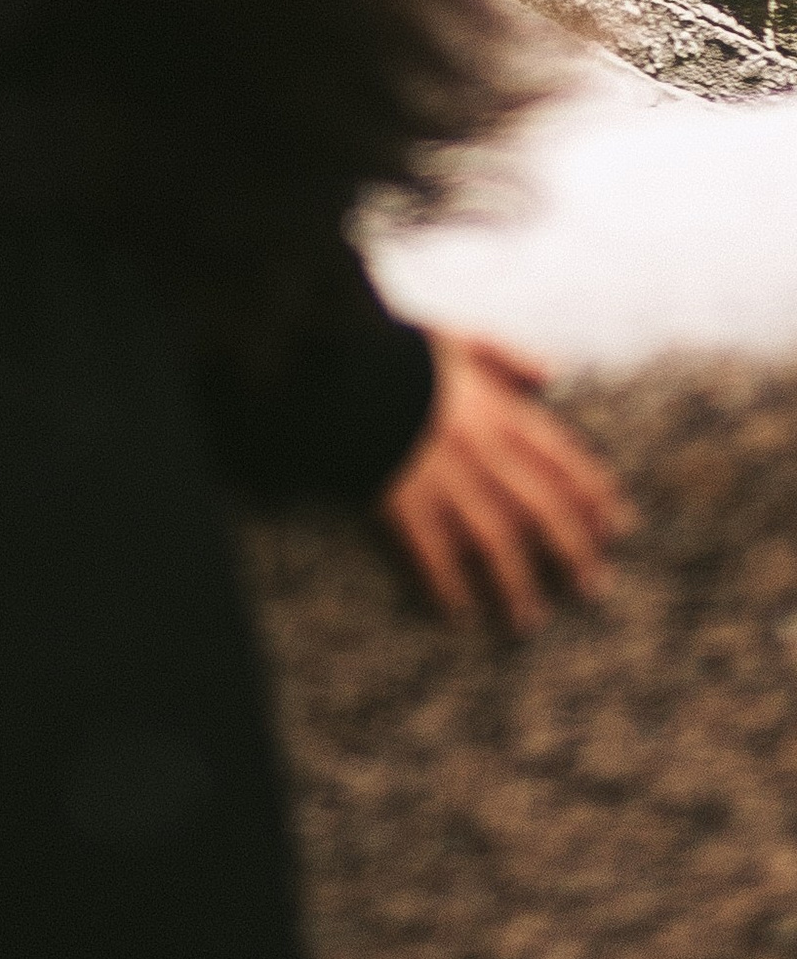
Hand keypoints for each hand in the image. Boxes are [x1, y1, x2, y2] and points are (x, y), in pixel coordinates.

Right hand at [380, 331, 630, 632]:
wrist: (342, 368)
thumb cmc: (403, 354)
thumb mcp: (461, 339)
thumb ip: (509, 356)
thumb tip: (553, 372)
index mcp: (498, 414)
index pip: (562, 461)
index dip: (594, 497)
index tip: (616, 527)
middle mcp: (482, 453)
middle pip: (540, 511)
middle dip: (572, 552)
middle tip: (593, 587)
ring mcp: (444, 481)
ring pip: (495, 542)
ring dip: (516, 584)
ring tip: (529, 619)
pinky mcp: (403, 502)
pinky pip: (431, 552)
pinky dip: (446, 584)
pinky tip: (457, 610)